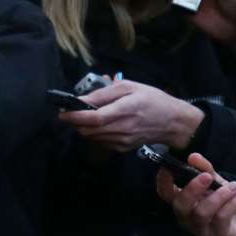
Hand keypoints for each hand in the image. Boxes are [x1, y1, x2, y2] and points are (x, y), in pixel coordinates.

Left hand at [61, 79, 203, 151]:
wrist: (173, 123)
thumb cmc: (152, 100)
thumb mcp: (129, 87)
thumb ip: (104, 92)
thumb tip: (83, 98)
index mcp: (125, 110)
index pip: (93, 118)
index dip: (75, 116)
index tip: (63, 112)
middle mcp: (122, 128)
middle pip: (88, 130)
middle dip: (75, 122)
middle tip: (71, 111)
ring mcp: (122, 141)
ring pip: (91, 137)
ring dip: (83, 127)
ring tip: (86, 115)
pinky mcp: (122, 148)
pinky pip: (100, 141)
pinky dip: (94, 132)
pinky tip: (101, 123)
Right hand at [156, 151, 235, 235]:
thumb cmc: (222, 201)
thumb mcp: (214, 182)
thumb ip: (204, 169)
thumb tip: (193, 156)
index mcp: (181, 201)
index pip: (165, 193)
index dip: (163, 181)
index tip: (168, 167)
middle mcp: (186, 216)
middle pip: (181, 205)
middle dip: (192, 188)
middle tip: (207, 176)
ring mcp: (201, 228)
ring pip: (201, 213)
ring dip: (218, 196)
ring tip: (234, 186)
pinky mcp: (218, 235)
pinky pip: (221, 219)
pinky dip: (231, 204)